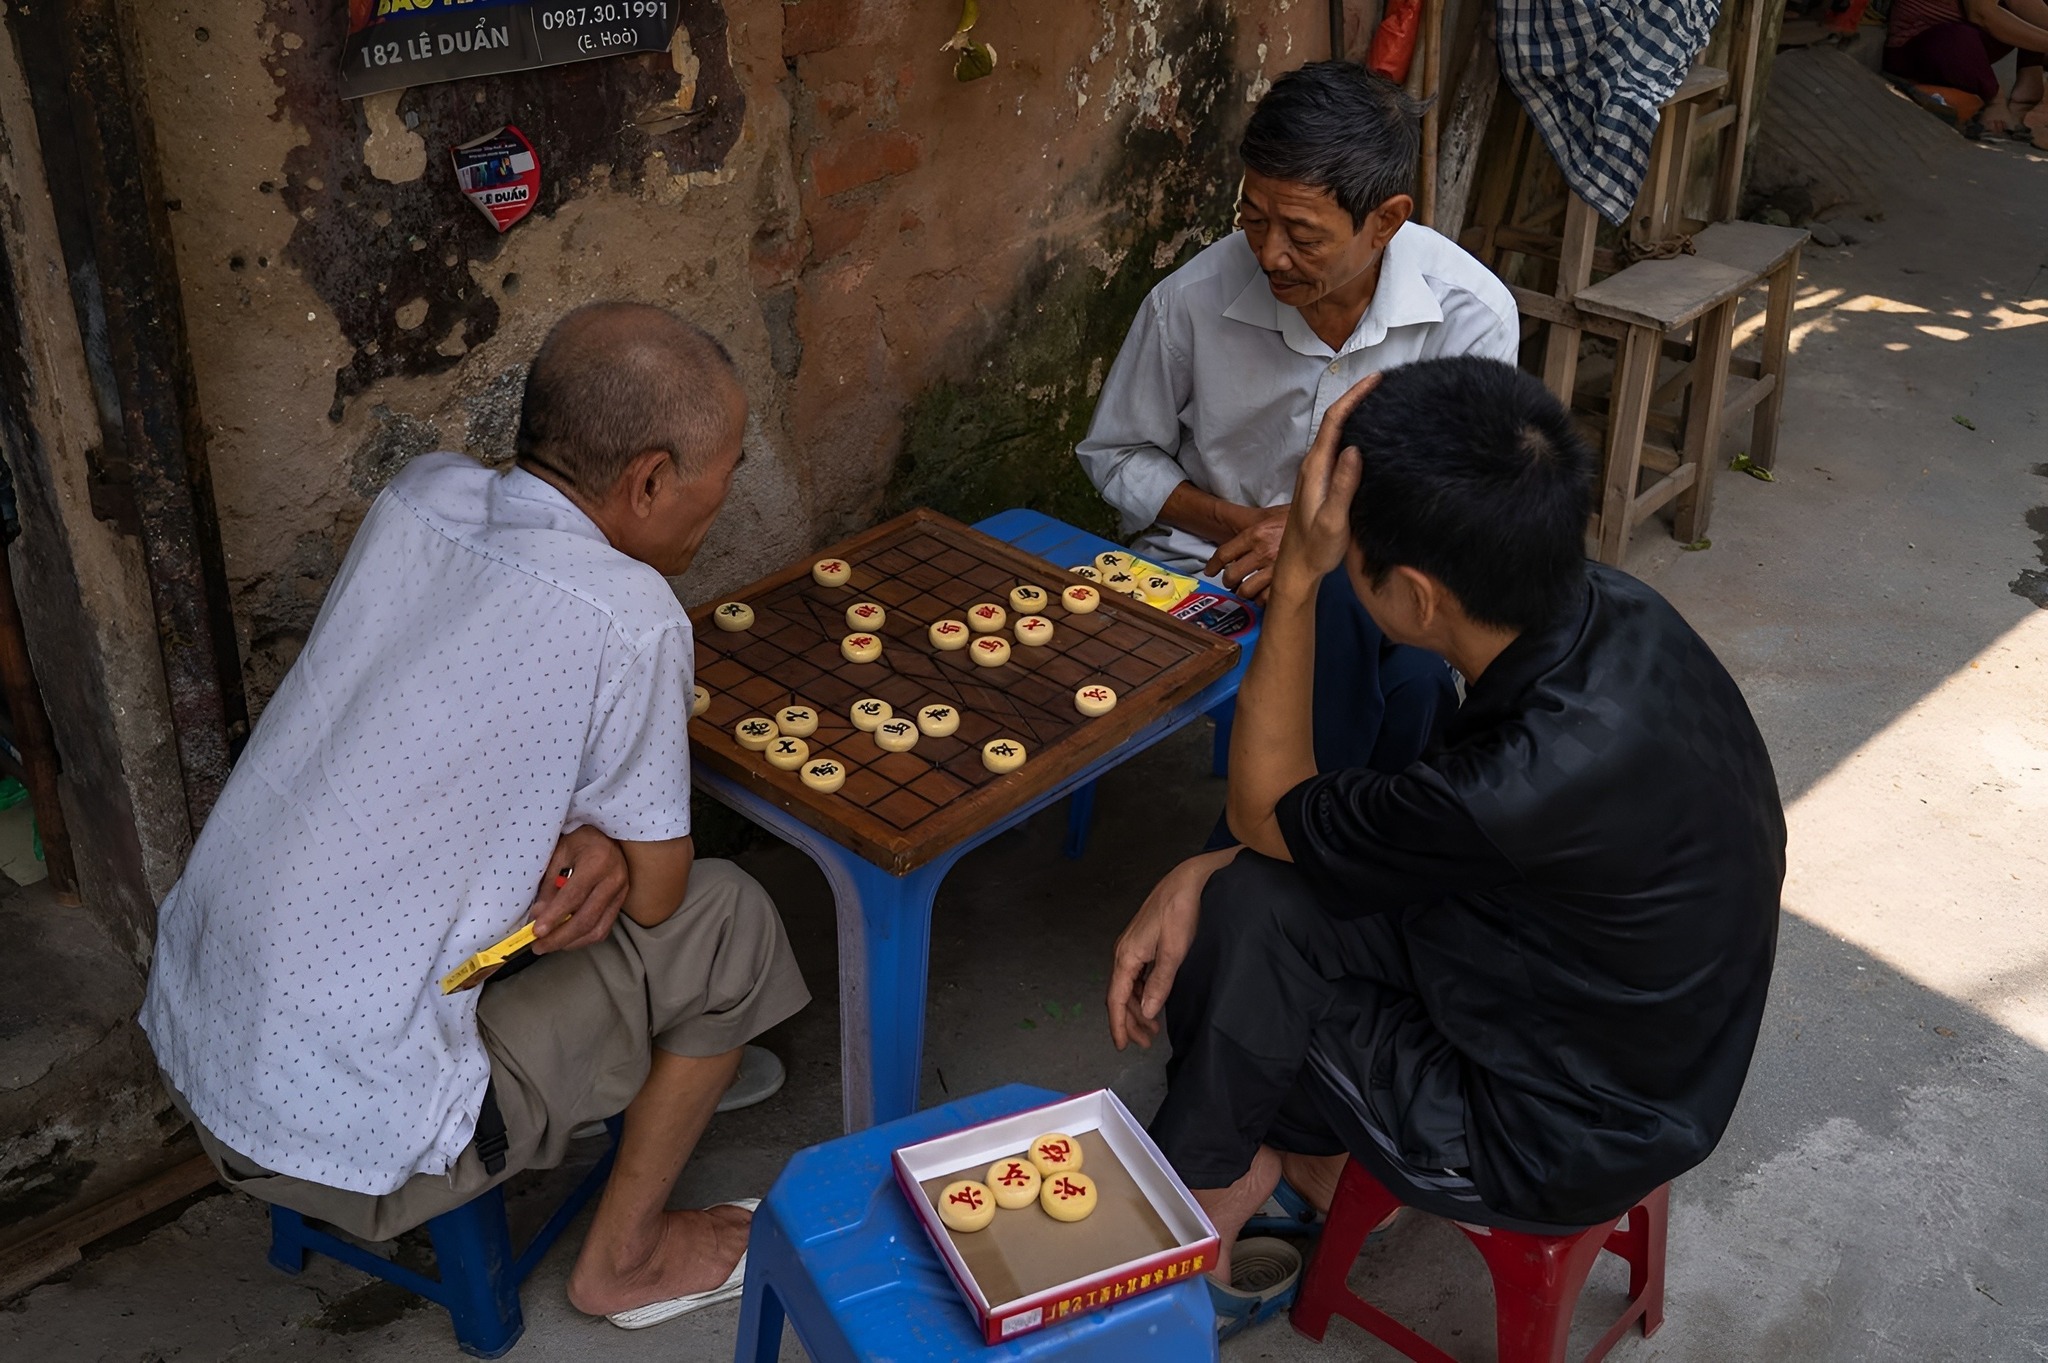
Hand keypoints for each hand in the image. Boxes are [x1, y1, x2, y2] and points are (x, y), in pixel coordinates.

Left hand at [529, 825, 629, 954]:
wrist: (606, 835)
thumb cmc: (580, 841)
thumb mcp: (559, 854)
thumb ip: (549, 885)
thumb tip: (537, 916)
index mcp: (597, 861)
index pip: (574, 896)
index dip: (554, 917)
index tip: (536, 932)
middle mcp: (614, 879)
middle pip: (586, 919)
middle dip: (559, 938)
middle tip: (538, 946)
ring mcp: (621, 892)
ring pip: (597, 930)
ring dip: (571, 942)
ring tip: (550, 945)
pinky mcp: (621, 902)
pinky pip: (604, 928)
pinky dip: (584, 938)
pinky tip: (568, 939)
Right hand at [1106, 848, 1237, 1049]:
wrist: (1192, 879)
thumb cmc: (1182, 910)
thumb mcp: (1174, 952)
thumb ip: (1160, 984)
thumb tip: (1146, 1012)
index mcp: (1127, 955)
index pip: (1116, 999)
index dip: (1118, 1025)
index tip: (1122, 1046)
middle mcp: (1124, 951)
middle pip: (1120, 994)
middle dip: (1130, 1020)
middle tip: (1145, 1041)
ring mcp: (1133, 944)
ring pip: (1128, 985)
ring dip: (1137, 1006)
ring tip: (1152, 1026)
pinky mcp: (1144, 940)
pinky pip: (1136, 973)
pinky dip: (1142, 991)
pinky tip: (1154, 998)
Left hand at [1204, 506, 1289, 601]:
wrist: (1324, 520)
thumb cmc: (1297, 517)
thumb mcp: (1268, 514)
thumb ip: (1248, 523)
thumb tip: (1225, 521)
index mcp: (1255, 533)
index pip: (1224, 553)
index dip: (1214, 565)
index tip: (1209, 571)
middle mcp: (1263, 551)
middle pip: (1232, 575)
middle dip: (1229, 581)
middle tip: (1231, 581)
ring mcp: (1276, 568)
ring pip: (1247, 590)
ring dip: (1244, 592)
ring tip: (1246, 588)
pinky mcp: (1289, 580)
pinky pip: (1266, 599)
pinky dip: (1262, 599)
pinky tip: (1262, 594)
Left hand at [1273, 374, 1379, 595]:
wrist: (1297, 567)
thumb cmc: (1315, 548)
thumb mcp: (1332, 519)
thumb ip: (1342, 485)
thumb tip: (1353, 449)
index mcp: (1315, 468)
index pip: (1334, 421)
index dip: (1353, 397)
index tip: (1375, 380)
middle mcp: (1313, 465)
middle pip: (1335, 421)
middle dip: (1356, 398)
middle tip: (1384, 385)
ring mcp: (1317, 473)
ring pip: (1337, 434)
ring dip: (1355, 415)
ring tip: (1380, 402)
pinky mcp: (1322, 482)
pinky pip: (1338, 448)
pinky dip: (1354, 434)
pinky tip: (1369, 437)